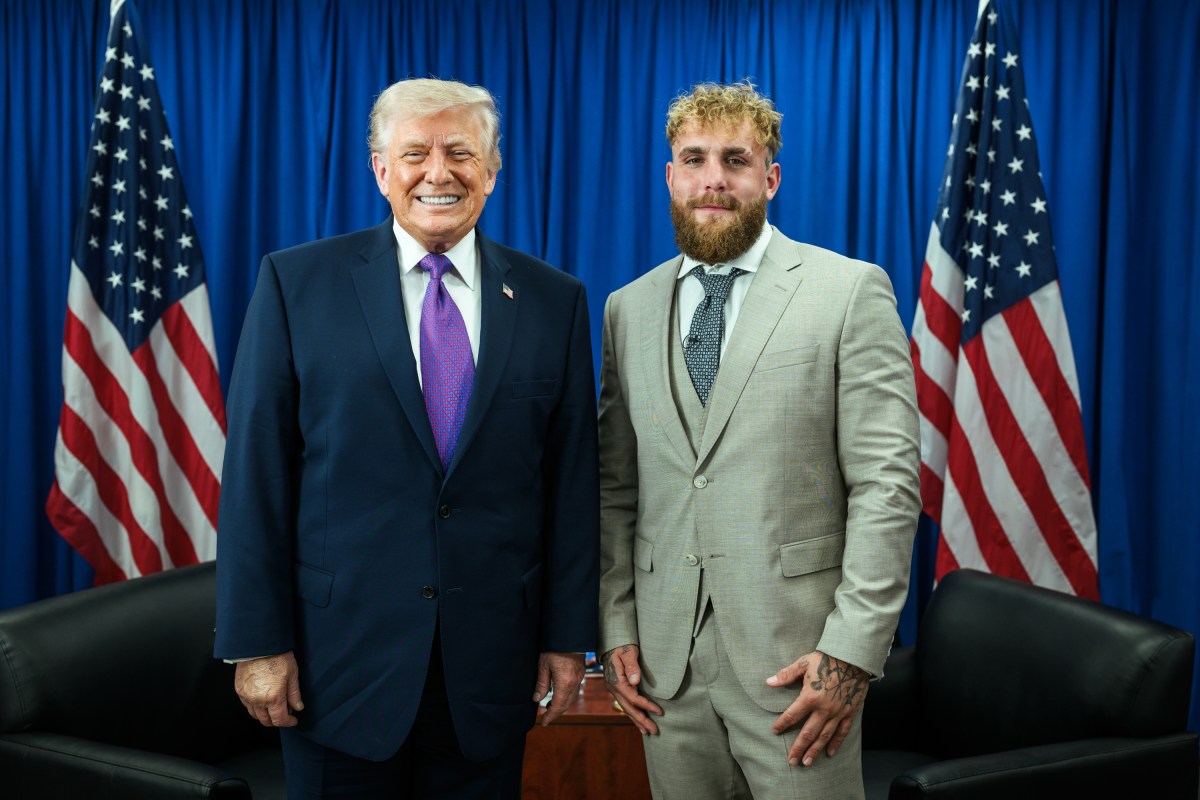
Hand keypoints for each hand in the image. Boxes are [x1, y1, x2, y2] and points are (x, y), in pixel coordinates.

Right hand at [234, 651, 303, 726]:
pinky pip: (246, 706)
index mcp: (274, 697)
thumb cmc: (277, 657)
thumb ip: (294, 694)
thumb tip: (298, 708)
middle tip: (283, 715)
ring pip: (255, 715)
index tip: (293, 720)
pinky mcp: (239, 690)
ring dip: (264, 715)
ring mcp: (247, 696)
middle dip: (276, 721)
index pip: (280, 720)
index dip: (288, 722)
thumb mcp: (292, 675)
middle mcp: (258, 700)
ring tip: (273, 708)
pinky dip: (254, 707)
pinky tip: (261, 701)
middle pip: (266, 721)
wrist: (259, 645)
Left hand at [533, 651, 584, 725]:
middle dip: (556, 712)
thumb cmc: (555, 647)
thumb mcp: (544, 665)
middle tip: (546, 717)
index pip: (558, 706)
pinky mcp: (580, 672)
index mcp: (565, 683)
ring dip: (562, 705)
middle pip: (567, 704)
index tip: (544, 722)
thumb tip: (537, 699)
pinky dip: (567, 697)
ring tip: (550, 707)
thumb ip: (541, 683)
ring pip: (572, 698)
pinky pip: (575, 690)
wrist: (570, 633)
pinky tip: (559, 694)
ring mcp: (580, 677)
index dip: (551, 715)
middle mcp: (575, 682)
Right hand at [601, 644, 662, 734]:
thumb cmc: (622, 646)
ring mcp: (614, 690)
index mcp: (616, 681)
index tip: (660, 712)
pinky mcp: (617, 689)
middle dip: (642, 720)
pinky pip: (625, 704)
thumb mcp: (628, 653)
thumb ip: (632, 666)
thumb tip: (635, 681)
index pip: (633, 698)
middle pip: (629, 708)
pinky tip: (638, 720)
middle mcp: (613, 688)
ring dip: (636, 721)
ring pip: (626, 709)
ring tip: (647, 732)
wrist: (612, 643)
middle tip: (655, 731)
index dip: (647, 706)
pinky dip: (632, 713)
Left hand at [767, 650, 868, 766]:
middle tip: (791, 761)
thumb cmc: (826, 658)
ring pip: (825, 736)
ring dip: (815, 750)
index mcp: (810, 697)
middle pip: (808, 733)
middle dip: (798, 748)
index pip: (792, 715)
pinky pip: (842, 732)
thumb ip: (786, 675)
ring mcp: (838, 712)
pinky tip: (829, 753)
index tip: (775, 731)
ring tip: (807, 762)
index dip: (782, 724)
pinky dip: (836, 743)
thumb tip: (768, 682)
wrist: (854, 657)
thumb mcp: (804, 663)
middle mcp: (824, 709)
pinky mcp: (850, 712)